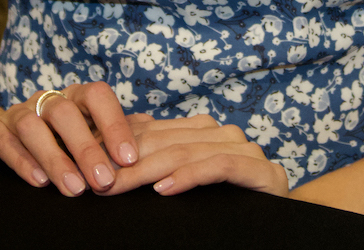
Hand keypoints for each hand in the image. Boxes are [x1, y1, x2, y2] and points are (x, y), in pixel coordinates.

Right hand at [0, 82, 138, 196]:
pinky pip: (5, 141)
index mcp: (75, 97)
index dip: (114, 124)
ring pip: (33, 126)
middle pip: (66, 112)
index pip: (98, 96)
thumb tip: (151, 134)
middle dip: (87, 148)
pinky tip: (39, 182)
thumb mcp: (86, 134)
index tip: (129, 159)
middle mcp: (46, 100)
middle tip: (104, 182)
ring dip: (56, 158)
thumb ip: (114, 134)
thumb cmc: (58, 139)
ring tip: (74, 188)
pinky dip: (23, 161)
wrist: (2, 139)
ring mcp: (17, 113)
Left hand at [105, 112, 289, 199]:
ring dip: (146, 170)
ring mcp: (245, 150)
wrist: (276, 233)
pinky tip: (164, 189)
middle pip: (165, 141)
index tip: (87, 162)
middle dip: (125, 160)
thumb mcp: (181, 179)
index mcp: (204, 131)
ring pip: (186, 152)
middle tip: (94, 177)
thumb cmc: (221, 210)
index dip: (118, 144)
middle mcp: (224, 134)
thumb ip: (154, 160)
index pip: (153, 131)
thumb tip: (102, 146)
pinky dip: (189, 176)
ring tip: (117, 184)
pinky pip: (218, 167)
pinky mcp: (261, 171)